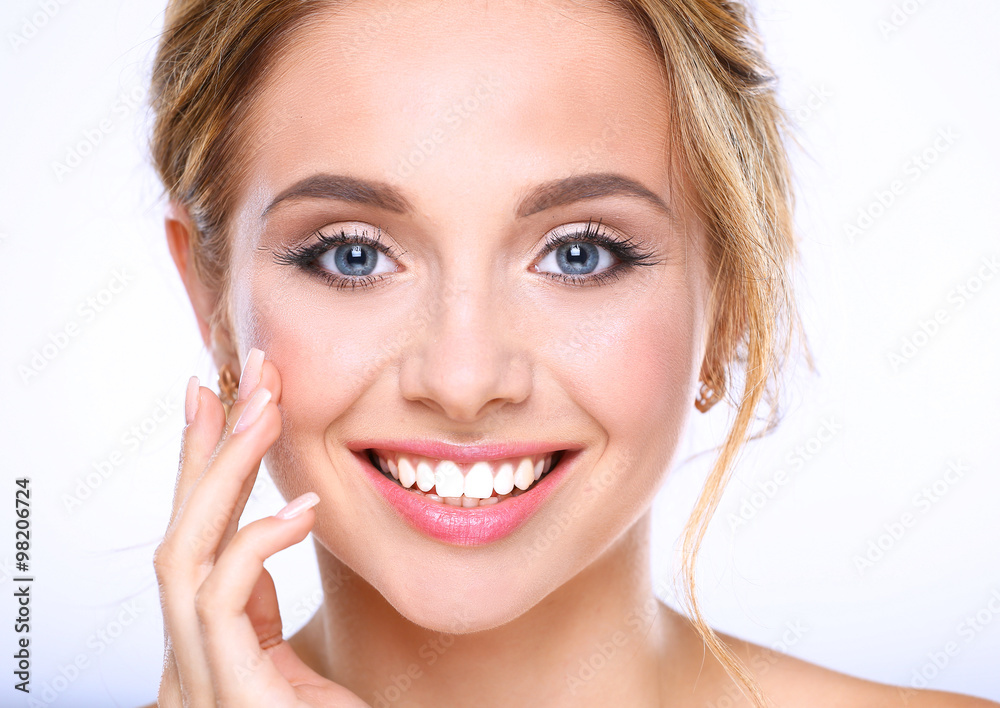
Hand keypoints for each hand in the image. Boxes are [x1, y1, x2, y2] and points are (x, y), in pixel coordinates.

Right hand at [152, 349, 369, 706]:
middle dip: (205, 451)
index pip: (196, 538)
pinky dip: (256, 545)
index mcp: (209, 644)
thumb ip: (271, 605)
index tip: (219, 399)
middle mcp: (189, 659)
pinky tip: (304, 509)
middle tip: (236, 378)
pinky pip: (223, 602)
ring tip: (265, 413)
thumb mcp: (297, 658)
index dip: (203, 468)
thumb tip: (285, 519)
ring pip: (184, 555)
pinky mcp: (229, 697)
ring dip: (225, 475)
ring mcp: (199, 682)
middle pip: (178, 533)